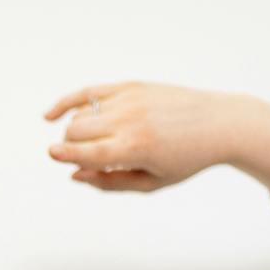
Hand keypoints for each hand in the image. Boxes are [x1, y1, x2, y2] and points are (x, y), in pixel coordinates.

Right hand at [45, 82, 251, 191]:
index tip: (52, 155)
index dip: (64, 155)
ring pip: (80, 115)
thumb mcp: (151, 183)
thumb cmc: (186, 158)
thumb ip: (109, 183)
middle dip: (73, 147)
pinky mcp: (131, 86)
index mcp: (136, 148)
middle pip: (76, 131)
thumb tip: (75, 175)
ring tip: (93, 143)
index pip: (86, 152)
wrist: (219, 123)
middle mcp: (129, 120)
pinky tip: (49, 115)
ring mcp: (129, 99)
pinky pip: (88, 92)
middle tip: (91, 159)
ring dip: (75, 132)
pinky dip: (67, 102)